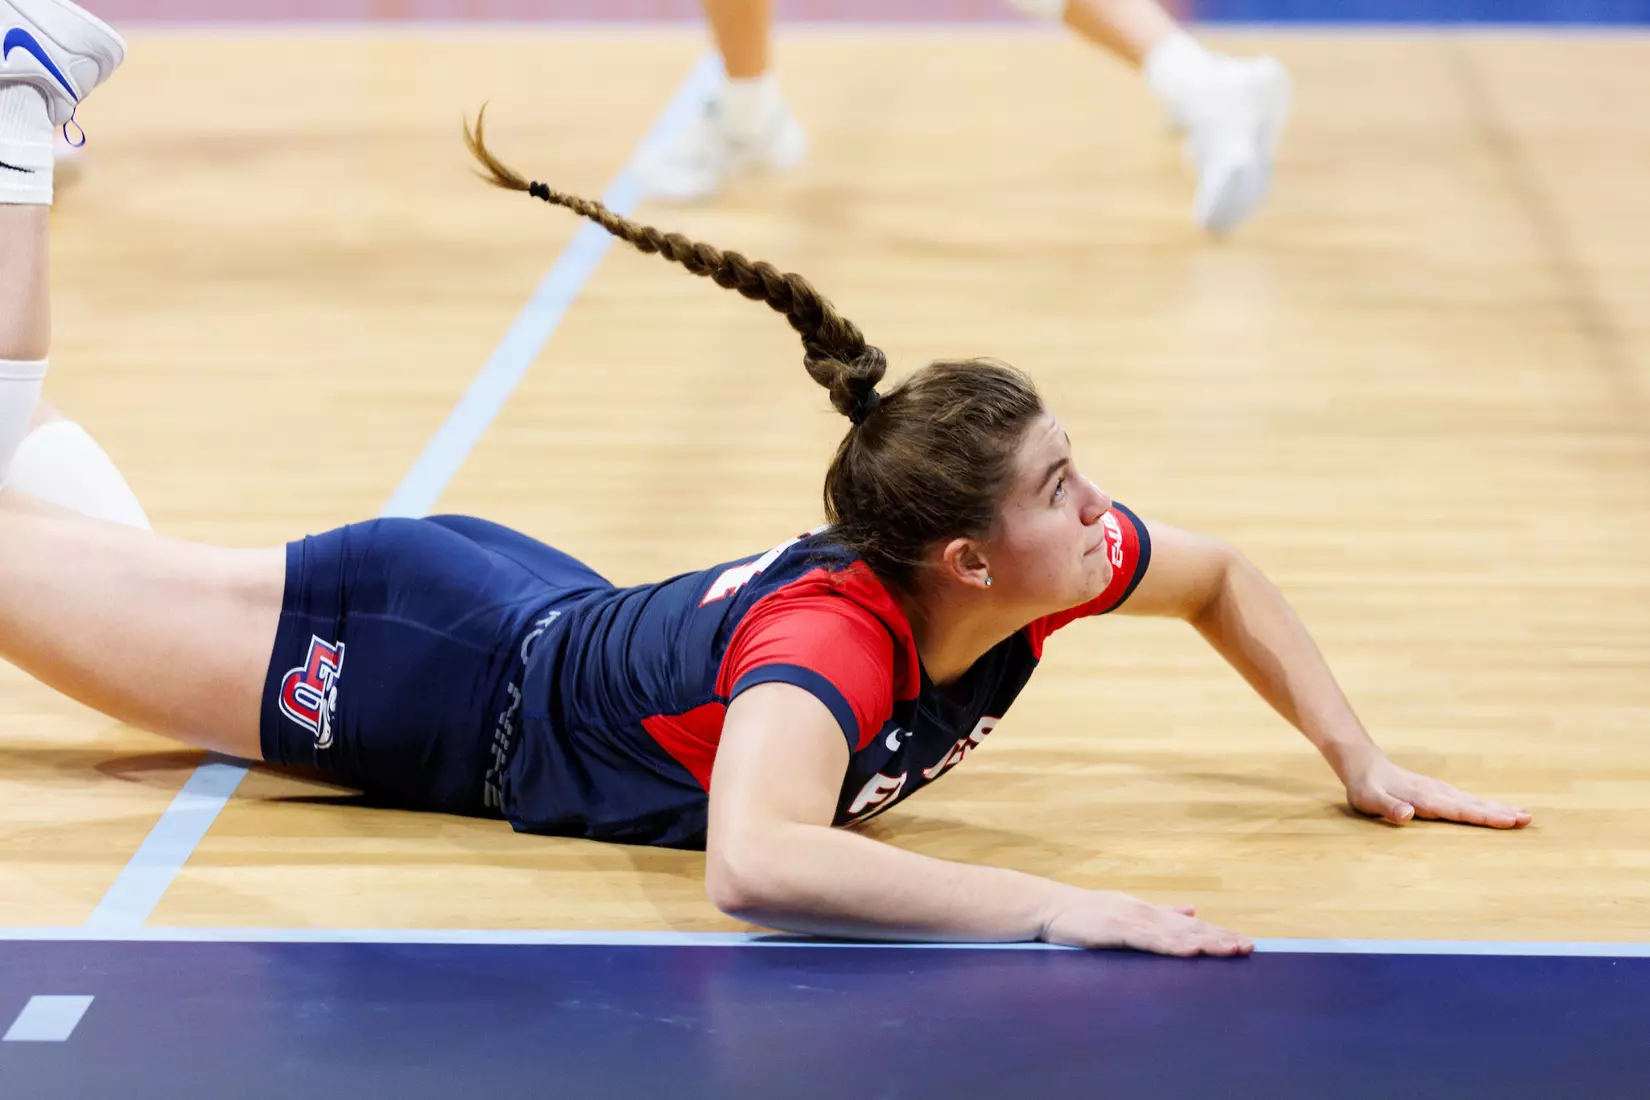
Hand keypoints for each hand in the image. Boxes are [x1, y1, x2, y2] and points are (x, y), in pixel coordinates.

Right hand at [1039, 888, 1252, 956]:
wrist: (1050, 907)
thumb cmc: (1086, 913)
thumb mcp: (1128, 911)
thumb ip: (1161, 912)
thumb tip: (1193, 909)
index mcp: (1150, 912)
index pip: (1190, 924)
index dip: (1217, 932)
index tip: (1243, 942)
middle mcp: (1146, 913)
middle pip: (1190, 927)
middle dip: (1220, 937)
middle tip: (1249, 947)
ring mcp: (1133, 919)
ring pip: (1177, 932)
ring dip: (1206, 941)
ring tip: (1231, 948)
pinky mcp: (1118, 928)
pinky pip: (1151, 939)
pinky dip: (1173, 944)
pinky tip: (1192, 950)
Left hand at [1344, 754, 1530, 828]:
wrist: (1363, 764)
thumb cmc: (1365, 787)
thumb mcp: (1369, 800)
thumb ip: (1388, 808)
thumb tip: (1408, 814)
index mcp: (1424, 798)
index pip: (1459, 810)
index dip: (1484, 817)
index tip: (1509, 822)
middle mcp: (1436, 792)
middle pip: (1473, 805)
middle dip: (1500, 813)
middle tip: (1528, 819)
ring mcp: (1438, 790)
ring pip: (1473, 801)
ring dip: (1497, 808)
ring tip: (1522, 815)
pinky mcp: (1437, 790)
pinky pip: (1466, 799)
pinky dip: (1484, 805)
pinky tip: (1496, 809)